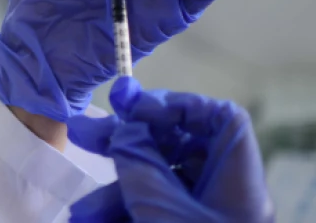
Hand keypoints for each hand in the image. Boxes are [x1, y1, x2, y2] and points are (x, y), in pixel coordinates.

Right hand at [67, 78, 273, 222]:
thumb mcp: (162, 206)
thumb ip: (140, 162)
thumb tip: (124, 130)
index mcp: (236, 180)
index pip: (219, 118)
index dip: (176, 104)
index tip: (131, 106)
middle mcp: (223, 195)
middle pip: (177, 148)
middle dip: (126, 143)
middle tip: (84, 133)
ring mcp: (202, 217)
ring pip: (155, 185)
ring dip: (111, 191)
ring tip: (80, 213)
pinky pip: (149, 210)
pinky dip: (117, 210)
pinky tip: (86, 218)